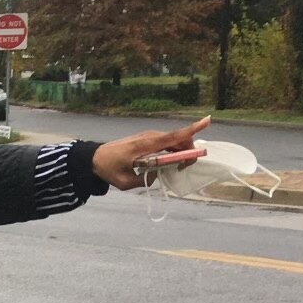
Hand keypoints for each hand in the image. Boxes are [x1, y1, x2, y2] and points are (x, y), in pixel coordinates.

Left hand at [90, 116, 212, 188]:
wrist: (94, 158)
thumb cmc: (108, 169)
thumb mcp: (125, 182)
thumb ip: (145, 180)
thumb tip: (159, 176)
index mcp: (145, 145)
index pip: (173, 136)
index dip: (192, 129)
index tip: (208, 121)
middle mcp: (150, 137)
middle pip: (178, 140)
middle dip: (188, 151)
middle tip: (183, 168)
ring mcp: (149, 136)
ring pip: (173, 141)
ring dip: (180, 152)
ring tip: (176, 167)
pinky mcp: (147, 139)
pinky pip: (166, 142)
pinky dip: (172, 150)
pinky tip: (169, 161)